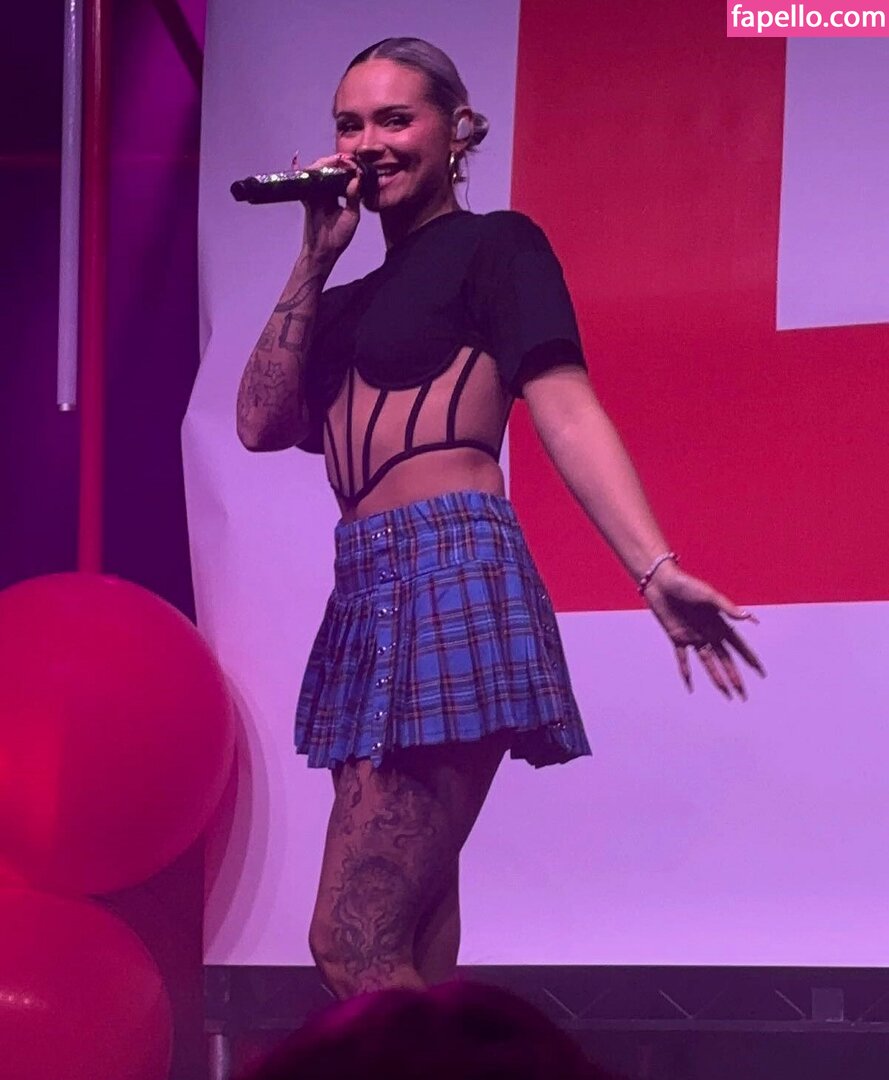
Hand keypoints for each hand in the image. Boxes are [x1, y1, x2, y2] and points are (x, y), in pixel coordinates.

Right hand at [296, 152, 362, 265]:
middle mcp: (328, 192)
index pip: (344, 175)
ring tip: (332, 161)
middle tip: (342, 159)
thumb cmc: (339, 237)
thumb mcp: (352, 216)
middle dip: (335, 161)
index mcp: (341, 195)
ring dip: (323, 164)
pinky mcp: (306, 198)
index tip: (353, 162)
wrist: (322, 251)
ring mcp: (316, 194)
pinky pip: (304, 182)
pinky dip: (303, 173)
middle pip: (329, 169)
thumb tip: (357, 178)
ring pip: (317, 172)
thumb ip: (354, 197)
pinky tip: (308, 167)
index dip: (348, 167)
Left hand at [641, 565, 765, 699]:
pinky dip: (686, 672)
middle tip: (744, 695)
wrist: (662, 583)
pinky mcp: (677, 638)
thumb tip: (750, 618)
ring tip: (726, 695)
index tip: (761, 673)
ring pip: (708, 663)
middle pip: (725, 660)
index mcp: (719, 624)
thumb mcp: (709, 596)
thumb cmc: (687, 585)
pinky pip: (682, 659)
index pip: (739, 646)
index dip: (750, 660)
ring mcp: (693, 637)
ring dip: (717, 679)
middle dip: (735, 677)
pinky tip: (689, 687)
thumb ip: (727, 608)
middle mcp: (709, 633)